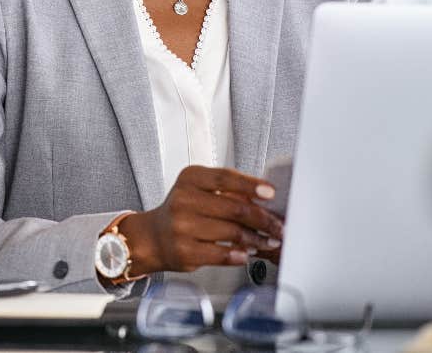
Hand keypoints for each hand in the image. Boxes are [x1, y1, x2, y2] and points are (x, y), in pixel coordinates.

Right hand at [118, 165, 283, 274]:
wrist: (154, 236)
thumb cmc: (183, 210)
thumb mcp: (198, 189)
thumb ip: (226, 190)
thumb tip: (263, 200)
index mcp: (190, 178)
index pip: (226, 177)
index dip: (251, 185)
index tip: (271, 192)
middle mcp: (184, 200)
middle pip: (234, 207)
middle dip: (263, 218)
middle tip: (278, 225)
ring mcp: (182, 227)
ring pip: (232, 232)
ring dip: (256, 239)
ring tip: (267, 241)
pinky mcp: (184, 252)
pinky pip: (221, 254)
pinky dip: (239, 255)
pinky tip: (247, 253)